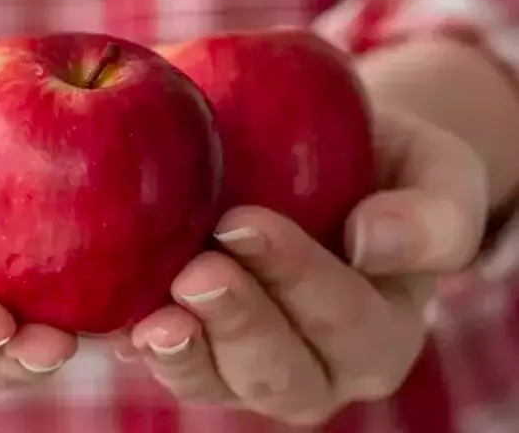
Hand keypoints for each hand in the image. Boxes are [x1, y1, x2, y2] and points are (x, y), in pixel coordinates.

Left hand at [117, 107, 487, 424]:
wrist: (329, 167)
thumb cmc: (387, 169)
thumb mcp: (438, 174)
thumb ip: (431, 214)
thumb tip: (371, 243)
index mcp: (379, 334)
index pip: (344, 319)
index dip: (295, 278)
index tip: (244, 222)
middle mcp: (316, 368)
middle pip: (277, 372)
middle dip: (235, 323)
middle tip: (195, 271)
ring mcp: (249, 366)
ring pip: (214, 382)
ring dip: (181, 352)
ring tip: (148, 319)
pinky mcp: (198, 351)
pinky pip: (166, 359)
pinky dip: (133, 343)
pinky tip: (110, 319)